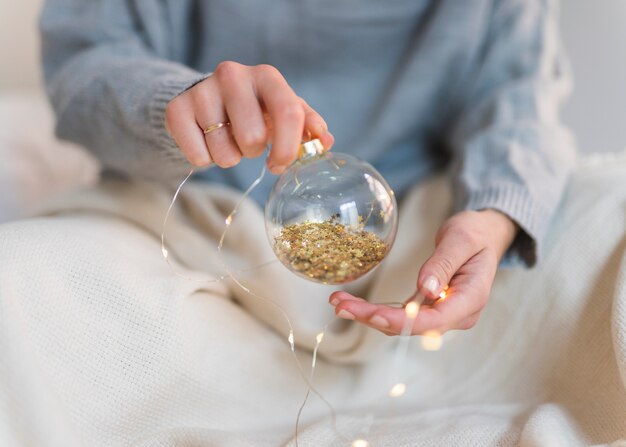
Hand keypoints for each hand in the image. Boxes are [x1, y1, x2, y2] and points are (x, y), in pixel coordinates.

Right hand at [165, 61, 333, 173]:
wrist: (206, 98)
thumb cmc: (255, 109)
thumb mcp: (283, 112)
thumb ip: (308, 126)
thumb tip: (325, 142)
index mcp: (267, 76)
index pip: (289, 113)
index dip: (288, 148)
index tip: (279, 164)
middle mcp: (233, 75)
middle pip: (254, 138)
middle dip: (253, 152)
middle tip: (248, 143)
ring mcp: (203, 90)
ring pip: (224, 152)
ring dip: (229, 158)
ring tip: (227, 140)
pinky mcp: (177, 109)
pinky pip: (199, 156)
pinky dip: (205, 159)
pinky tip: (207, 141)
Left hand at [329, 209, 518, 334]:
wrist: (485, 235)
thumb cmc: (475, 233)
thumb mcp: (461, 239)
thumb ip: (443, 264)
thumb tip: (425, 290)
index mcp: (471, 299)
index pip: (433, 320)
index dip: (400, 321)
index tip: (372, 314)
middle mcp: (457, 314)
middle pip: (412, 326)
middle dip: (374, 318)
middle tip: (341, 306)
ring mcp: (443, 314)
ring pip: (402, 324)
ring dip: (369, 315)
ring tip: (338, 302)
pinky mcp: (430, 308)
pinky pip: (401, 315)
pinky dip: (376, 310)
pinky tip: (352, 303)